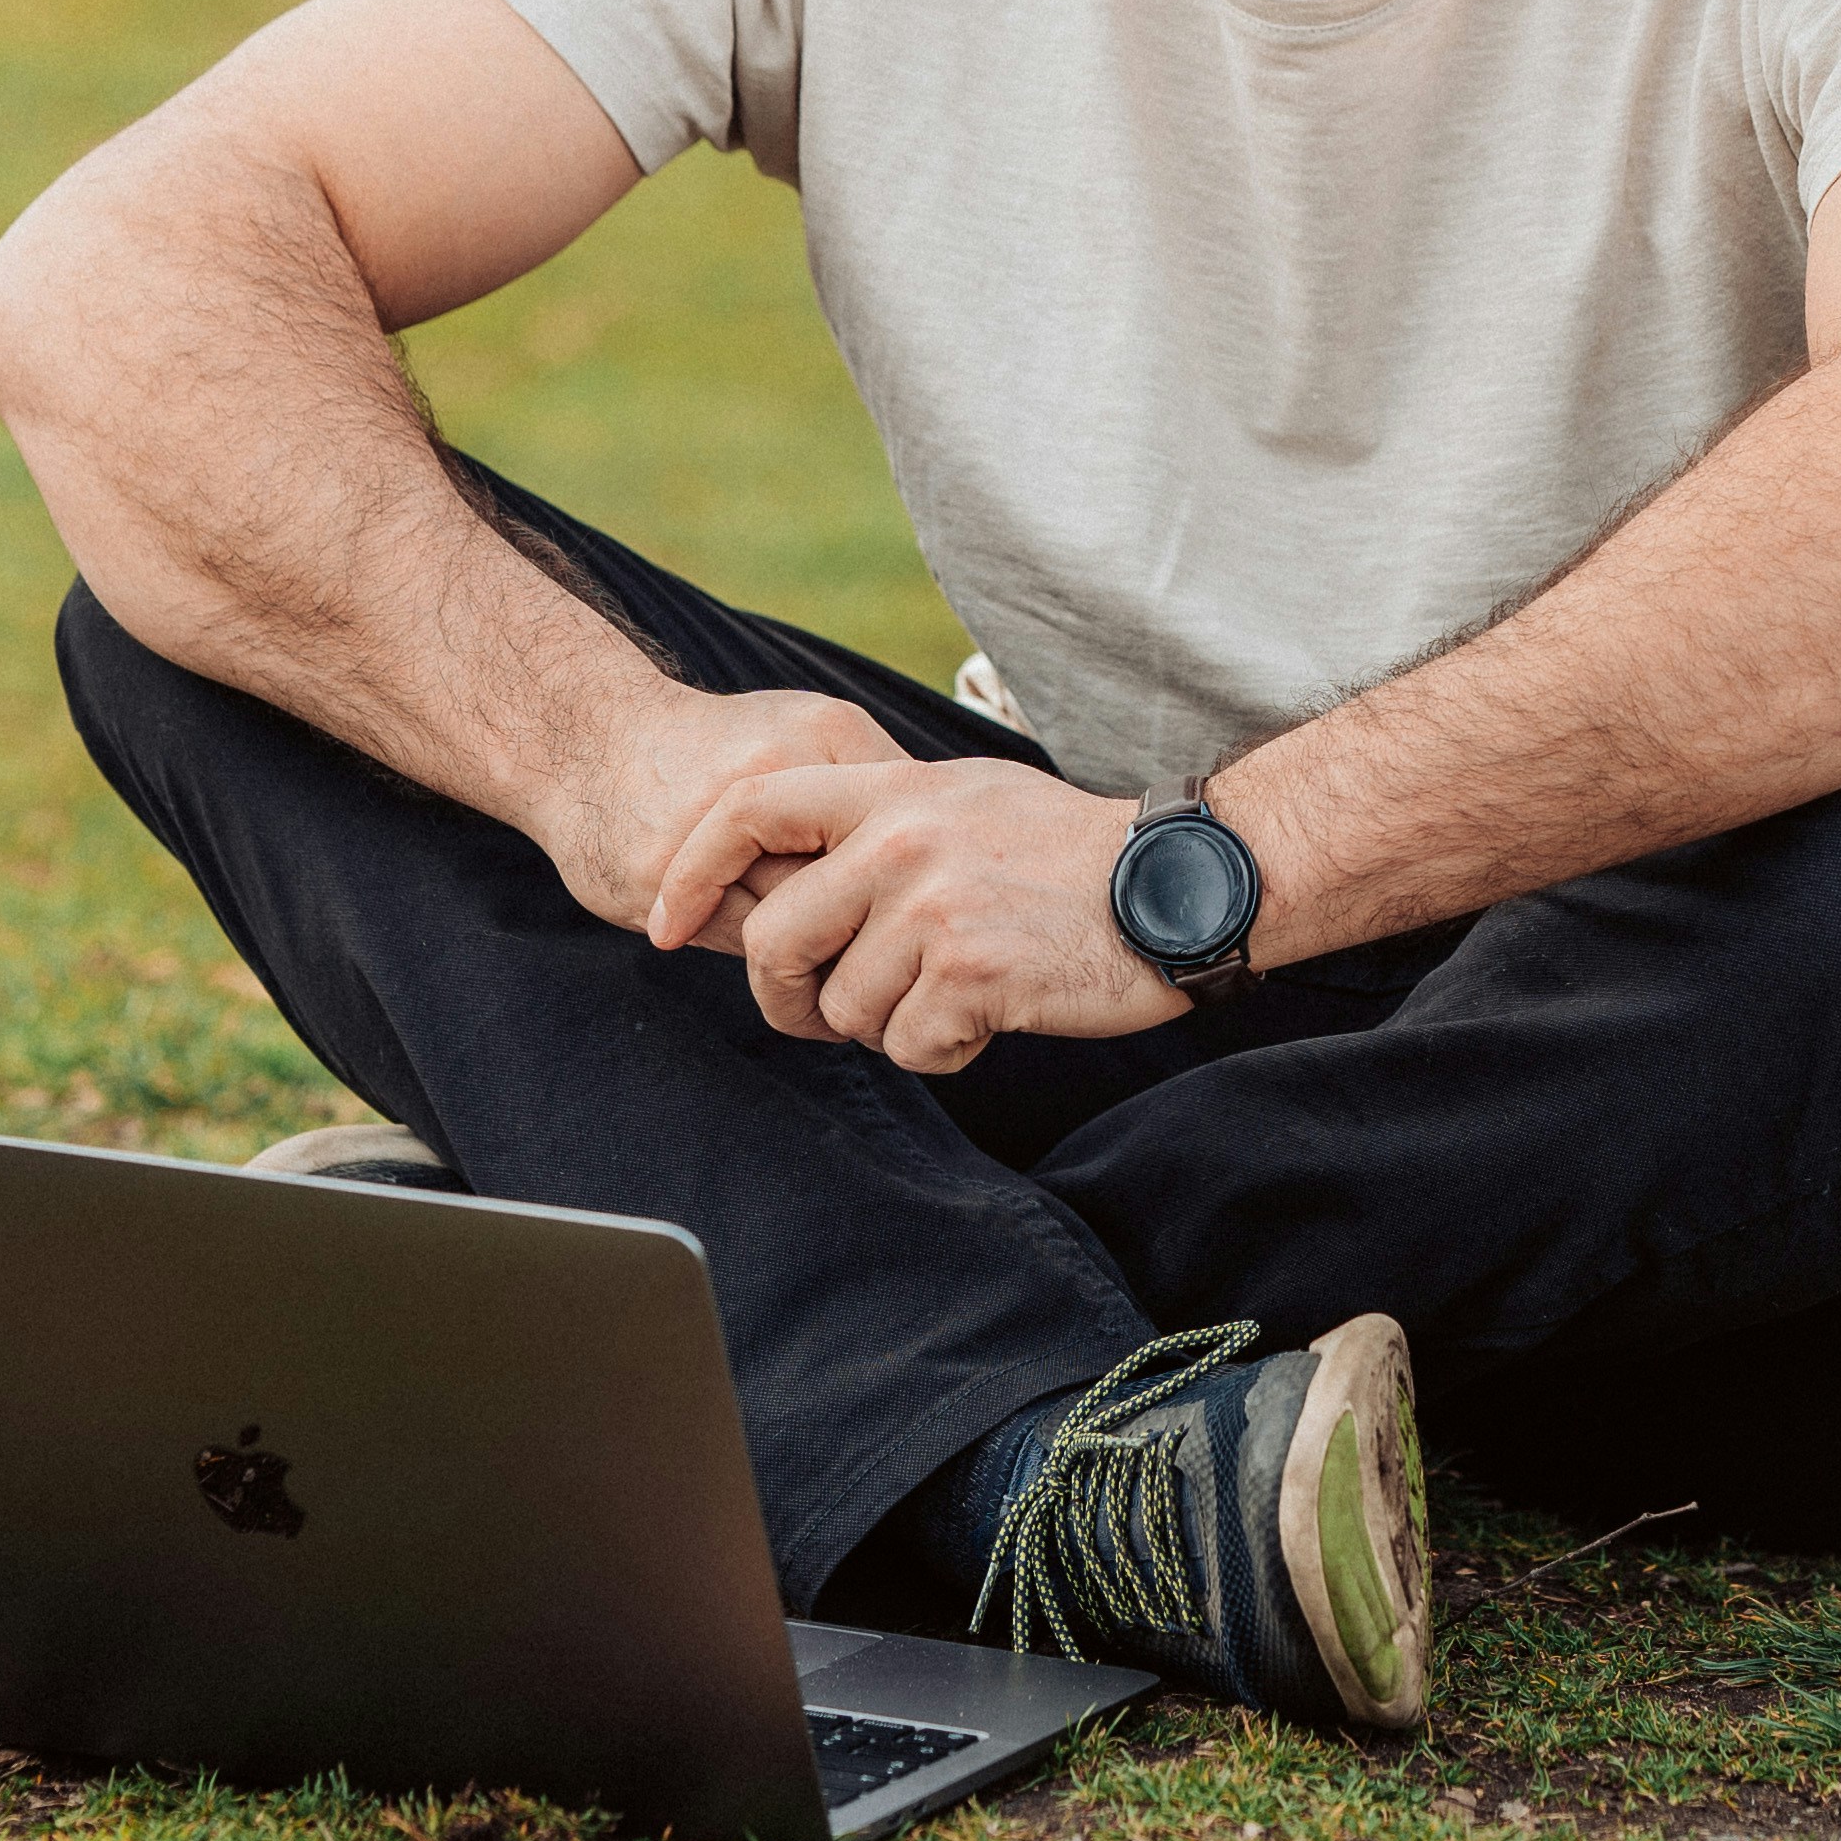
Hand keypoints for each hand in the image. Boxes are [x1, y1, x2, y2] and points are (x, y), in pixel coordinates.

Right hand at [538, 686, 909, 941]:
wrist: (581, 739)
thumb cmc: (712, 749)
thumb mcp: (799, 732)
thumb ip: (864, 783)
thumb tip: (947, 862)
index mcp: (821, 734)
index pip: (908, 832)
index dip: (921, 877)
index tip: (922, 903)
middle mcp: (769, 776)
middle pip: (861, 881)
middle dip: (878, 922)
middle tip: (894, 949)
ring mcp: (711, 830)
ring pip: (805, 921)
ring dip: (831, 951)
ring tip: (845, 961)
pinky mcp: (666, 879)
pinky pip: (748, 943)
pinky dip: (779, 963)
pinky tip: (786, 959)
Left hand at [648, 752, 1180, 1074]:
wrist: (1177, 884)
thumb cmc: (1074, 852)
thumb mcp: (967, 800)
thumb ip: (884, 824)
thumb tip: (803, 874)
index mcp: (892, 791)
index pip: (750, 809)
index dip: (690, 869)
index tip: (664, 918)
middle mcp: (900, 842)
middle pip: (773, 936)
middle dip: (784, 995)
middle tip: (817, 1012)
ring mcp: (932, 908)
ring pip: (843, 1007)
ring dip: (886, 1024)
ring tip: (947, 997)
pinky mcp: (968, 974)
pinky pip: (908, 1045)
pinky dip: (943, 1049)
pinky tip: (990, 1015)